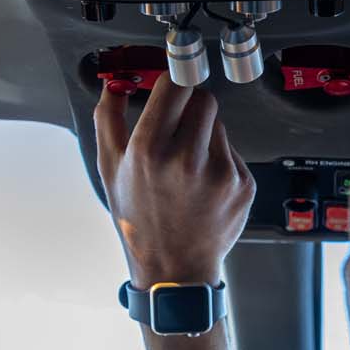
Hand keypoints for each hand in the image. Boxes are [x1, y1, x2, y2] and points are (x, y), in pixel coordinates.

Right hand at [95, 76, 255, 288]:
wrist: (174, 268)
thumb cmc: (140, 220)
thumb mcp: (110, 169)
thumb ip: (108, 119)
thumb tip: (114, 83)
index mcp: (148, 150)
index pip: (174, 84)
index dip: (172, 82)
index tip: (169, 87)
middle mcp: (186, 159)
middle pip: (203, 98)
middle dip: (190, 105)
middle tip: (178, 127)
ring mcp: (219, 172)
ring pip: (219, 124)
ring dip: (204, 133)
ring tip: (188, 164)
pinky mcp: (242, 184)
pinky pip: (232, 151)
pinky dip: (219, 159)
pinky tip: (203, 184)